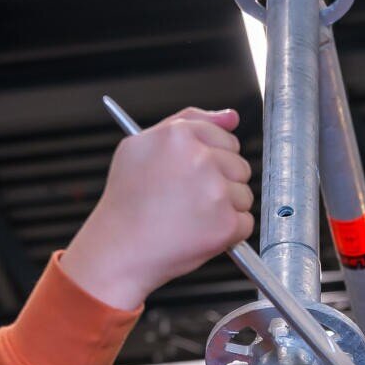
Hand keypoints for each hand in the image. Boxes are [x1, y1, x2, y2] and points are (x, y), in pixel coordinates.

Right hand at [62, 107, 253, 309]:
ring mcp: (216, 191)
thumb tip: (231, 115)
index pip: (225, 137)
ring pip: (244, 195)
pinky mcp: (226, 223)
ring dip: (226, 208)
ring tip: (192, 217)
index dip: (212, 159)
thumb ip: (188, 121)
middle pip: (239, 166)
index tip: (197, 174)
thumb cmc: (128, 202)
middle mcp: (200, 159)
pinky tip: (200, 232)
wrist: (119, 249)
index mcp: (178, 135)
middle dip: (221, 182)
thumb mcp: (141, 146)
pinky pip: (245, 223)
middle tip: (189, 199)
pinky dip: (229, 233)